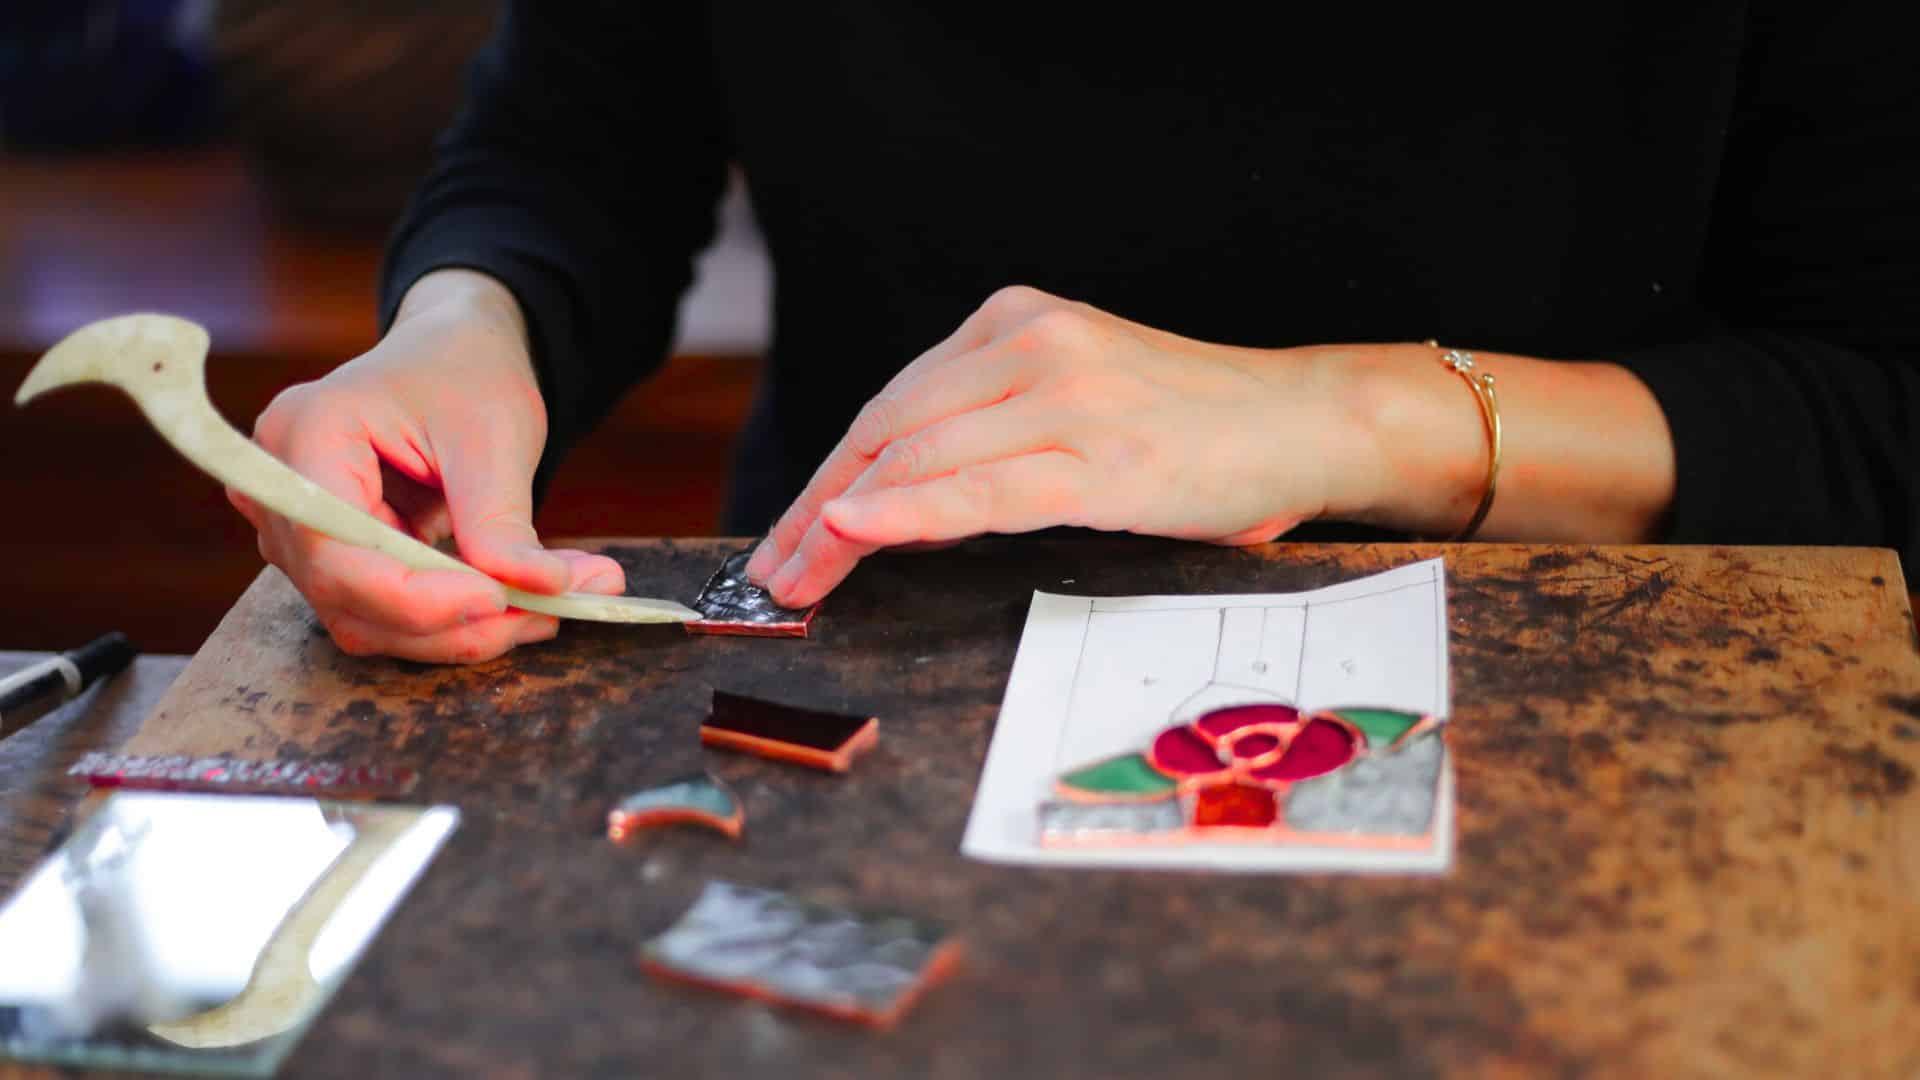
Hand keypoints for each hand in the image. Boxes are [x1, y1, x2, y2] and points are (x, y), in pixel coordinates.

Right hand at [227, 270, 625, 662]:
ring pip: (372, 621)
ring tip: (554, 606)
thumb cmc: (464, 372)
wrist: (452, 356)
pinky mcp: (339, 561)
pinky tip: (522, 603)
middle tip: (553, 612)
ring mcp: (304, 533)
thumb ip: (503, 520)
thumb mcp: (494, 434)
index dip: (413, 596)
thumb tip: (546, 591)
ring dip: (464, 631)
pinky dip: (458, 621)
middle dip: (454, 621)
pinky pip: (390, 615)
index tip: (498, 599)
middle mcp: (283, 492)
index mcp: (307, 434)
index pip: (334, 549)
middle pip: (350, 598)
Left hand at [745, 286, 1364, 606]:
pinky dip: (908, 511)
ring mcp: (1068, 396)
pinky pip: (982, 487)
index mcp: (1016, 321)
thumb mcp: (1079, 395)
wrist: (1310, 421)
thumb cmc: (1197, 427)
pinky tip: (854, 533)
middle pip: (889, 429)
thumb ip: (996, 423)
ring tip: (796, 583)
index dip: (827, 476)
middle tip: (769, 576)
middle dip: (816, 510)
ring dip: (842, 527)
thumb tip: (895, 496)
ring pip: (920, 457)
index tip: (787, 536)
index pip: (893, 404)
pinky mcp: (1102, 457)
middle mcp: (1033, 343)